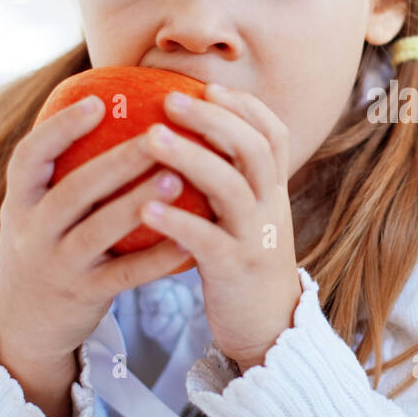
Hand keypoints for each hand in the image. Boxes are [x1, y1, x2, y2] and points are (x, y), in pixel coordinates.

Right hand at [0, 94, 198, 368]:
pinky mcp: (84, 295)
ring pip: (98, 232)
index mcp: (21, 201)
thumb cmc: (49, 245)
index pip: (29, 157)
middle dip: (117, 161)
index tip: (97, 101)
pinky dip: (156, 258)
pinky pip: (125, 275)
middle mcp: (33, 231)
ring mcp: (58, 265)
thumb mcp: (40, 208)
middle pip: (74, 190)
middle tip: (159, 135)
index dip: (60, 128)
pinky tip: (189, 241)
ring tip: (176, 180)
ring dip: (137, 204)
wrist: (25, 323)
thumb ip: (65, 169)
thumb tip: (110, 103)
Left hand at [138, 83, 302, 371]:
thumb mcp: (244, 217)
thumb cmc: (241, 264)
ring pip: (232, 189)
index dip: (245, 107)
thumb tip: (187, 136)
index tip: (209, 86)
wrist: (268, 329)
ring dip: (192, 159)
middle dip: (214, 120)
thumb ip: (226, 181)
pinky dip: (178, 222)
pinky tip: (144, 210)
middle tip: (170, 99)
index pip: (273, 135)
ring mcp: (255, 239)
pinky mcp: (235, 271)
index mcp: (273, 192)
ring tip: (151, 138)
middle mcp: (271, 208)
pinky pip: (207, 241)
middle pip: (254, 150)